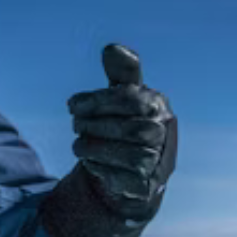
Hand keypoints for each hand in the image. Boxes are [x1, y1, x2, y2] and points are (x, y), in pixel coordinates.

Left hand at [67, 45, 176, 216]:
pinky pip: (123, 179)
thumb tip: (112, 48)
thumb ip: (119, 74)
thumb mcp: (122, 98)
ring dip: (94, 148)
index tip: (71, 105)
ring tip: (78, 145)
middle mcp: (164, 134)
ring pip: (128, 155)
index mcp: (158, 106)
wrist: (134, 173)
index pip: (130, 100)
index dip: (97, 101)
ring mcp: (158, 163)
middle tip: (75, 125)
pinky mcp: (147, 188)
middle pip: (131, 129)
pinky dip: (101, 169)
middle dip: (94, 126)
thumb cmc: (125, 126)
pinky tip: (91, 163)